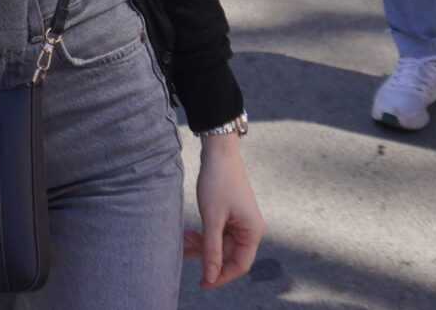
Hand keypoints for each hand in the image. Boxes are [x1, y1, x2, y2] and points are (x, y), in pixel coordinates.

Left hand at [186, 133, 263, 288]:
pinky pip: (218, 232)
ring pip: (220, 244)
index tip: (202, 283)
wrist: (218, 151)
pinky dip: (204, 234)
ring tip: (183, 239)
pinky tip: (188, 234)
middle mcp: (250, 229)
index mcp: (252, 232)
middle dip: (206, 255)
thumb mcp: (212, 219)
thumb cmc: (218, 183)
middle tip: (184, 250)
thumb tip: (210, 278)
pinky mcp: (231, 214)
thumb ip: (211, 250)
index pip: (240, 265)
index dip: (221, 276)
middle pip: (228, 255)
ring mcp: (241, 221)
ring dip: (202, 244)